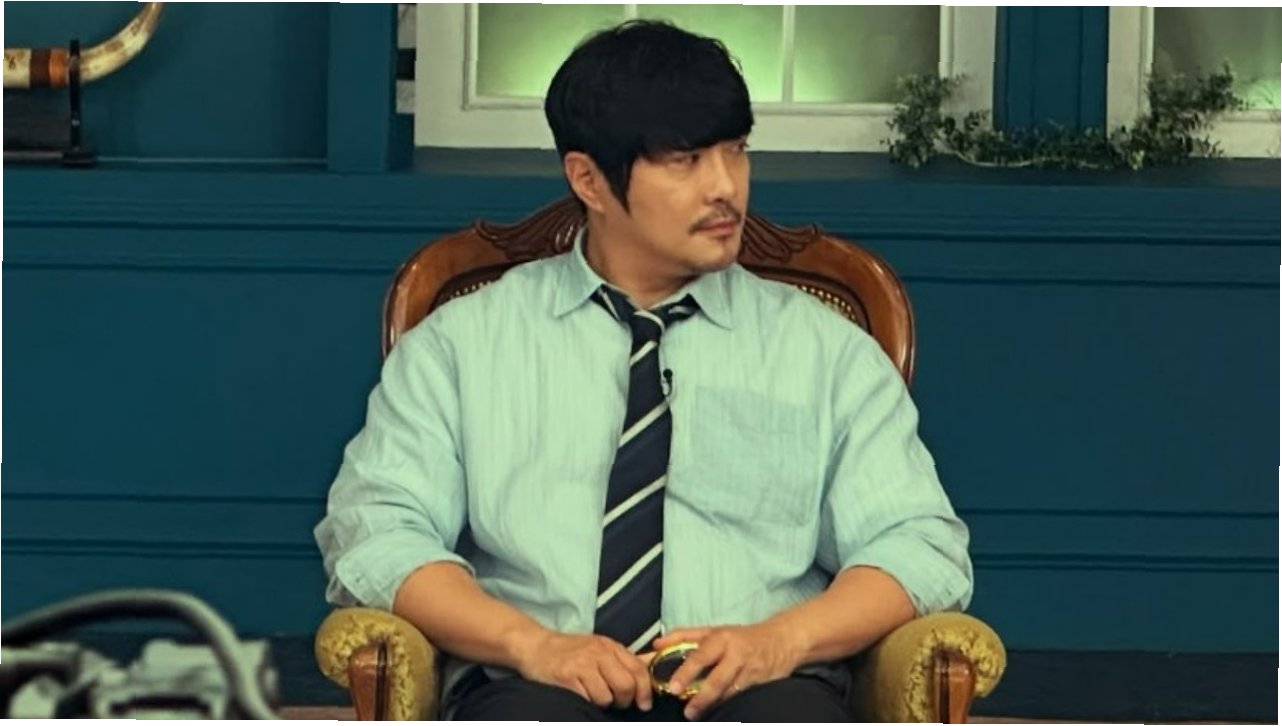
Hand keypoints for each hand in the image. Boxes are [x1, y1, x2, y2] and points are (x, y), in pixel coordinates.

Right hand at [510, 629, 654, 710]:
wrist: (536, 646)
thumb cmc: (570, 650)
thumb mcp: (599, 648)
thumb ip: (623, 660)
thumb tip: (652, 667)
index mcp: (610, 647)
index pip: (639, 670)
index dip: (645, 691)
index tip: (644, 704)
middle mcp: (598, 653)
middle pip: (626, 686)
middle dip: (624, 700)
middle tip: (616, 702)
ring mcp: (582, 665)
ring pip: (606, 697)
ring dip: (602, 703)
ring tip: (592, 695)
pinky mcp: (566, 677)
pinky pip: (586, 700)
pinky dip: (585, 702)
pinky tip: (579, 695)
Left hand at [651, 623, 805, 719]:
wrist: (781, 639)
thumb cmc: (741, 636)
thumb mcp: (713, 630)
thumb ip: (683, 636)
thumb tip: (657, 645)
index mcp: (721, 638)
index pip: (701, 656)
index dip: (686, 672)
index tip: (674, 688)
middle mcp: (736, 654)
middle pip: (717, 679)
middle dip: (701, 697)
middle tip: (686, 711)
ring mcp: (750, 670)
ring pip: (729, 692)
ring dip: (713, 705)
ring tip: (696, 714)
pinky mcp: (761, 684)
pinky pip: (742, 697)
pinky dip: (729, 704)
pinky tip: (719, 712)